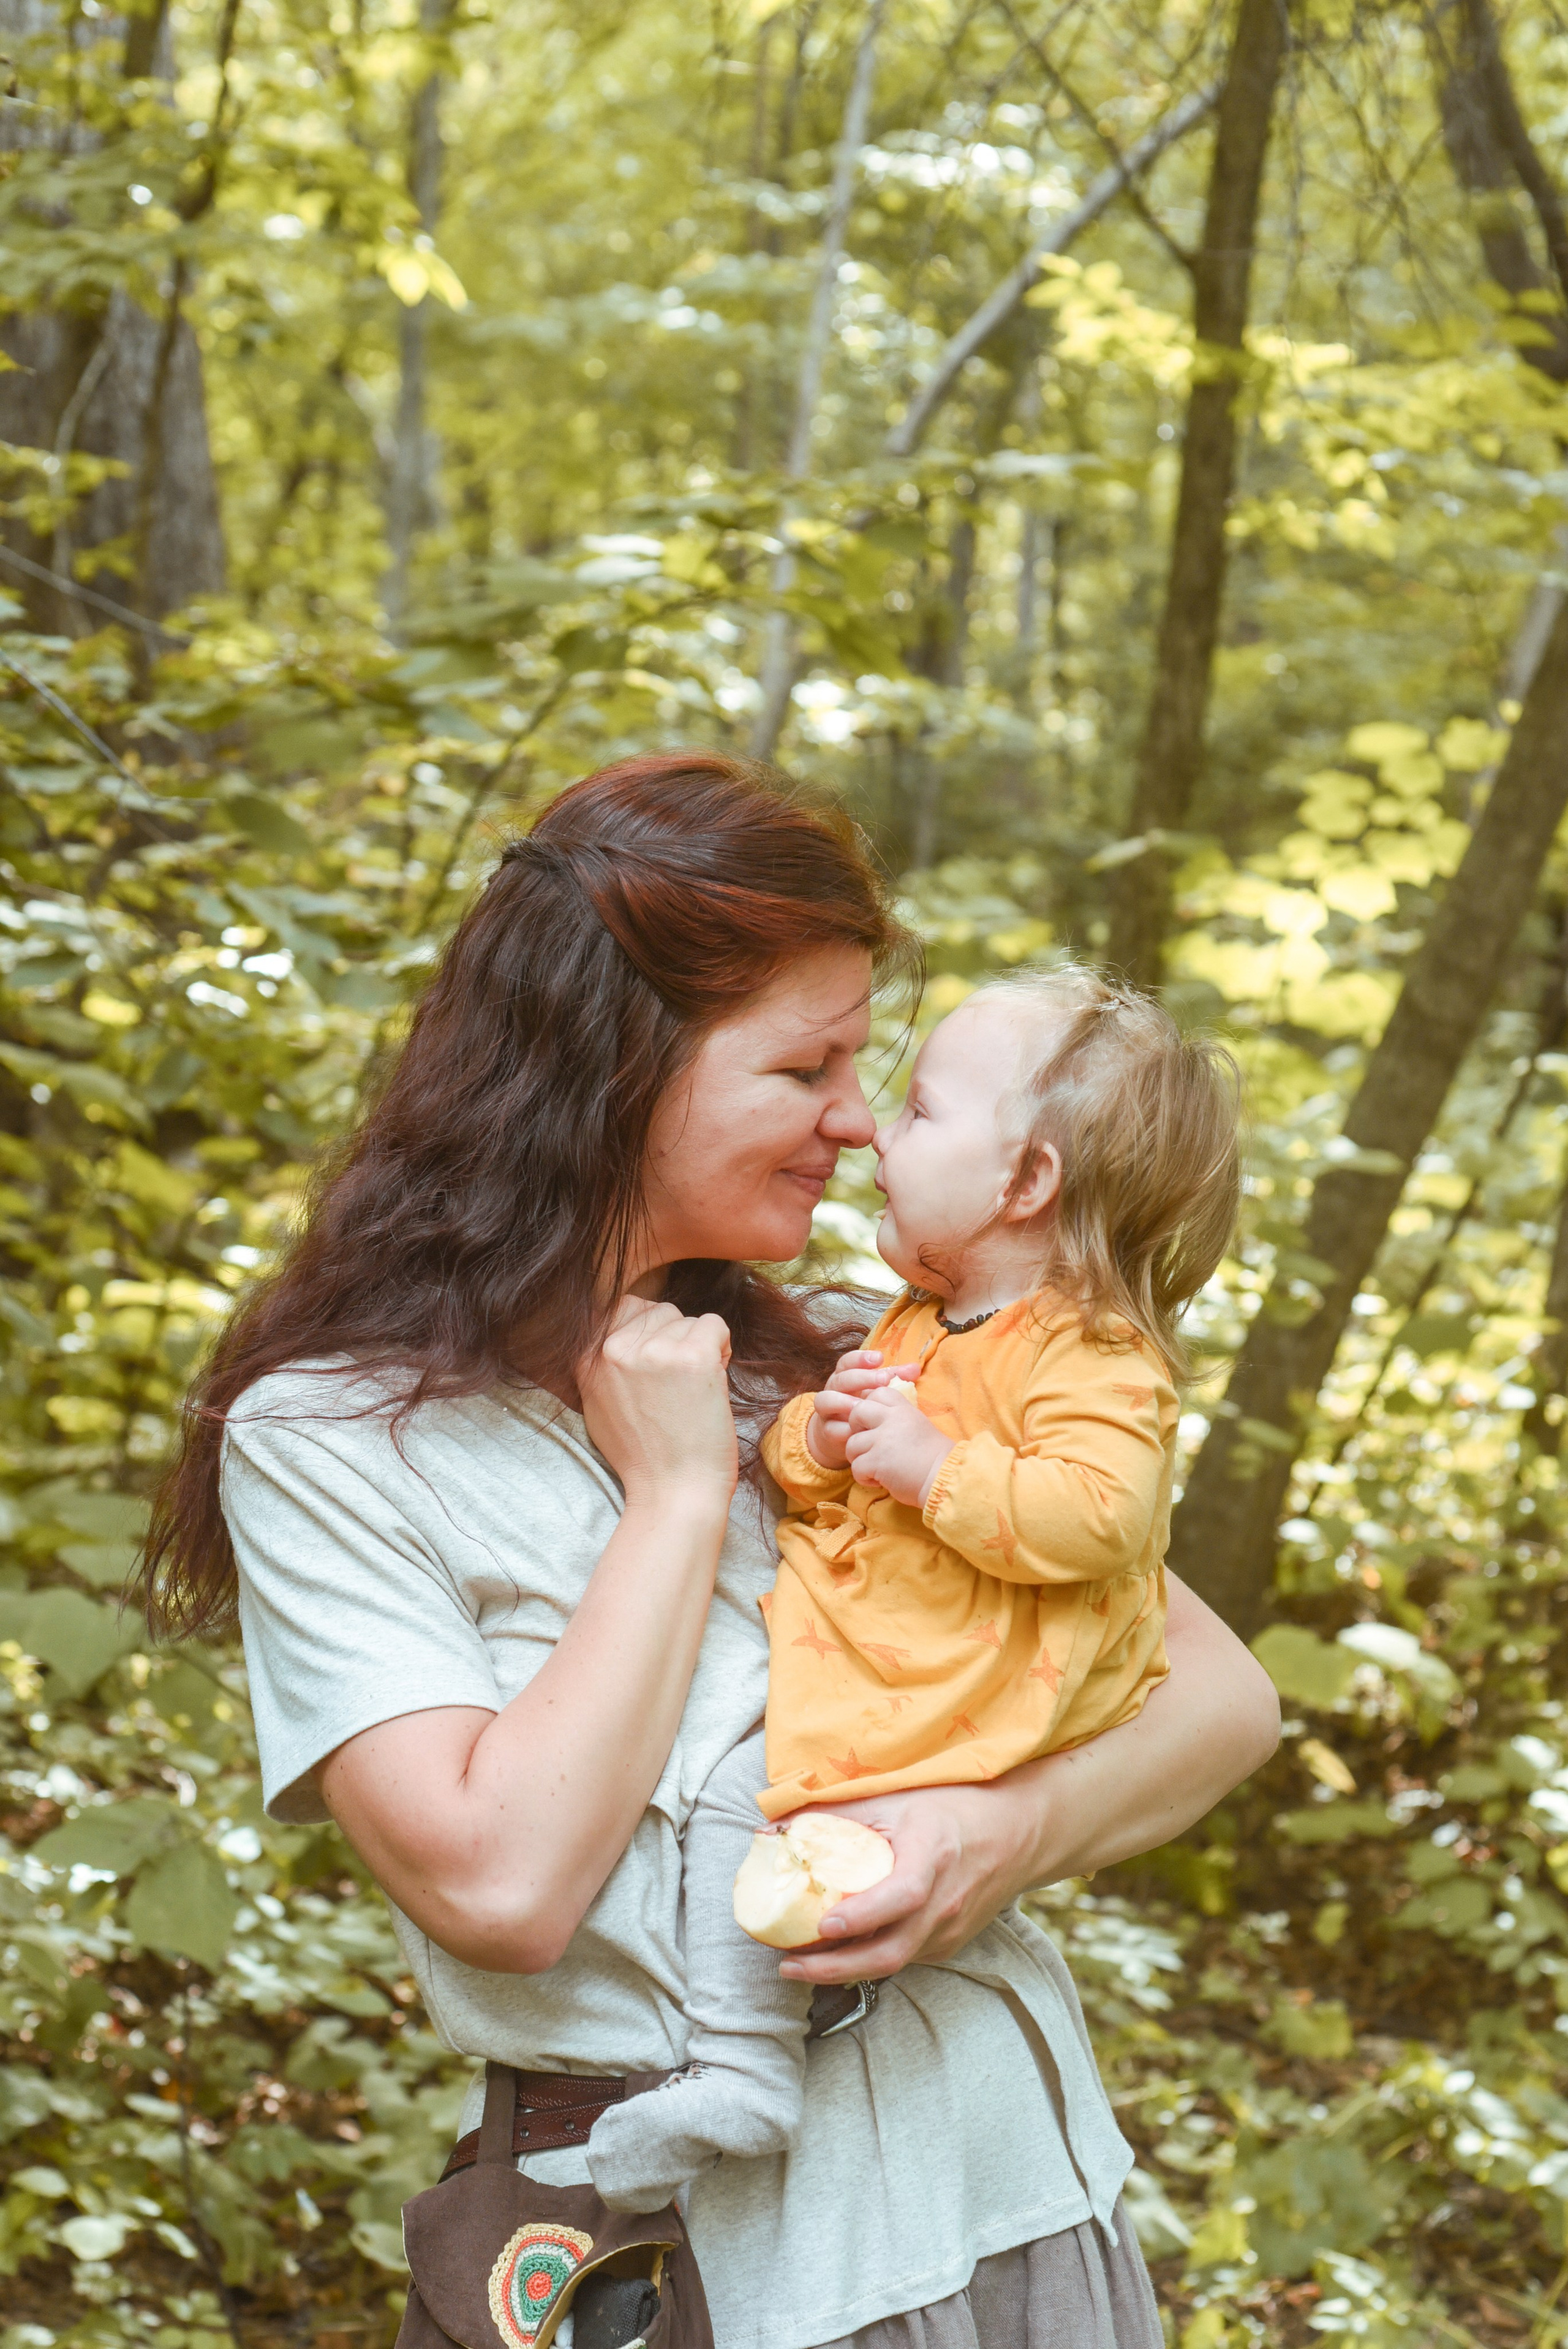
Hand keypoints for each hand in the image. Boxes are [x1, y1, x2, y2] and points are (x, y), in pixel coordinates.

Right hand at [578, 1298, 736, 1509]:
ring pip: (689, 1320)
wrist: (672, 1492)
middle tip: (678, 1384)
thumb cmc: (644, 1457)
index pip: (625, 1308)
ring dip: (699, 1347)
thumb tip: (618, 1334)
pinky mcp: (693, 1357)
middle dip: (676, 1339)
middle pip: (661, 1312)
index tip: (658, 1366)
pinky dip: (722, 1349)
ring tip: (692, 1390)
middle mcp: (616, 1348)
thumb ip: (604, 1365)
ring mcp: (654, 1350)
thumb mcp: (600, 1406)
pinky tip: (712, 1382)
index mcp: (589, 1358)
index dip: (651, 1333)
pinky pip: (716, 1325)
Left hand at [777, 1780, 1030, 1984]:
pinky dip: (871, 1961)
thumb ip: (836, 1813)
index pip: (902, 1896)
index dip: (862, 1916)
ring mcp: (952, 1928)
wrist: (1016, 1830)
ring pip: (895, 1963)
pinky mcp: (951, 1943)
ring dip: (847, 1971)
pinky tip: (839, 1955)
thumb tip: (772, 1828)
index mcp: (935, 1856)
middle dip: (836, 1968)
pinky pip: (906, 1958)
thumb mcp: (896, 1798)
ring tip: (801, 1965)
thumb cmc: (951, 1805)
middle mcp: (947, 1901)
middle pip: (892, 1951)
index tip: (822, 1925)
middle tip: (788, 1966)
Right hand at [804, 1347, 900, 1468]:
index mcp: (846, 1376)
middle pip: (840, 1378)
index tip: (880, 1358)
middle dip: (861, 1377)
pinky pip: (830, 1428)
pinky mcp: (826, 1430)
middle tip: (883, 1379)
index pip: (847, 1361)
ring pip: (825, 1400)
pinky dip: (842, 1428)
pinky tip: (855, 1430)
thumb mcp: (877, 1390)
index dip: (861, 1358)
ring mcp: (827, 1410)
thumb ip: (894, 1378)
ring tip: (860, 1405)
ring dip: (842, 1401)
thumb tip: (916, 1368)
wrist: (842, 1434)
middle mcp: (833, 1390)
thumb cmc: (864, 1406)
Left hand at [843, 1385, 953, 1507]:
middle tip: (868, 1443)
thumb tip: (875, 1417)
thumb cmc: (933, 1458)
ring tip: (875, 1467)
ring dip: (859, 1458)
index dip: (870, 1406)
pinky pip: (856, 1467)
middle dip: (855, 1428)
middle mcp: (892, 1419)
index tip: (875, 1424)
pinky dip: (863, 1477)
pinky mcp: (877, 1461)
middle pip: (857, 1411)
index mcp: (904, 1409)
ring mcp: (883, 1440)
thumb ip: (898, 1419)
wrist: (944, 1479)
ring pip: (852, 1443)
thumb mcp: (918, 1426)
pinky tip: (879, 1481)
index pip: (877, 1392)